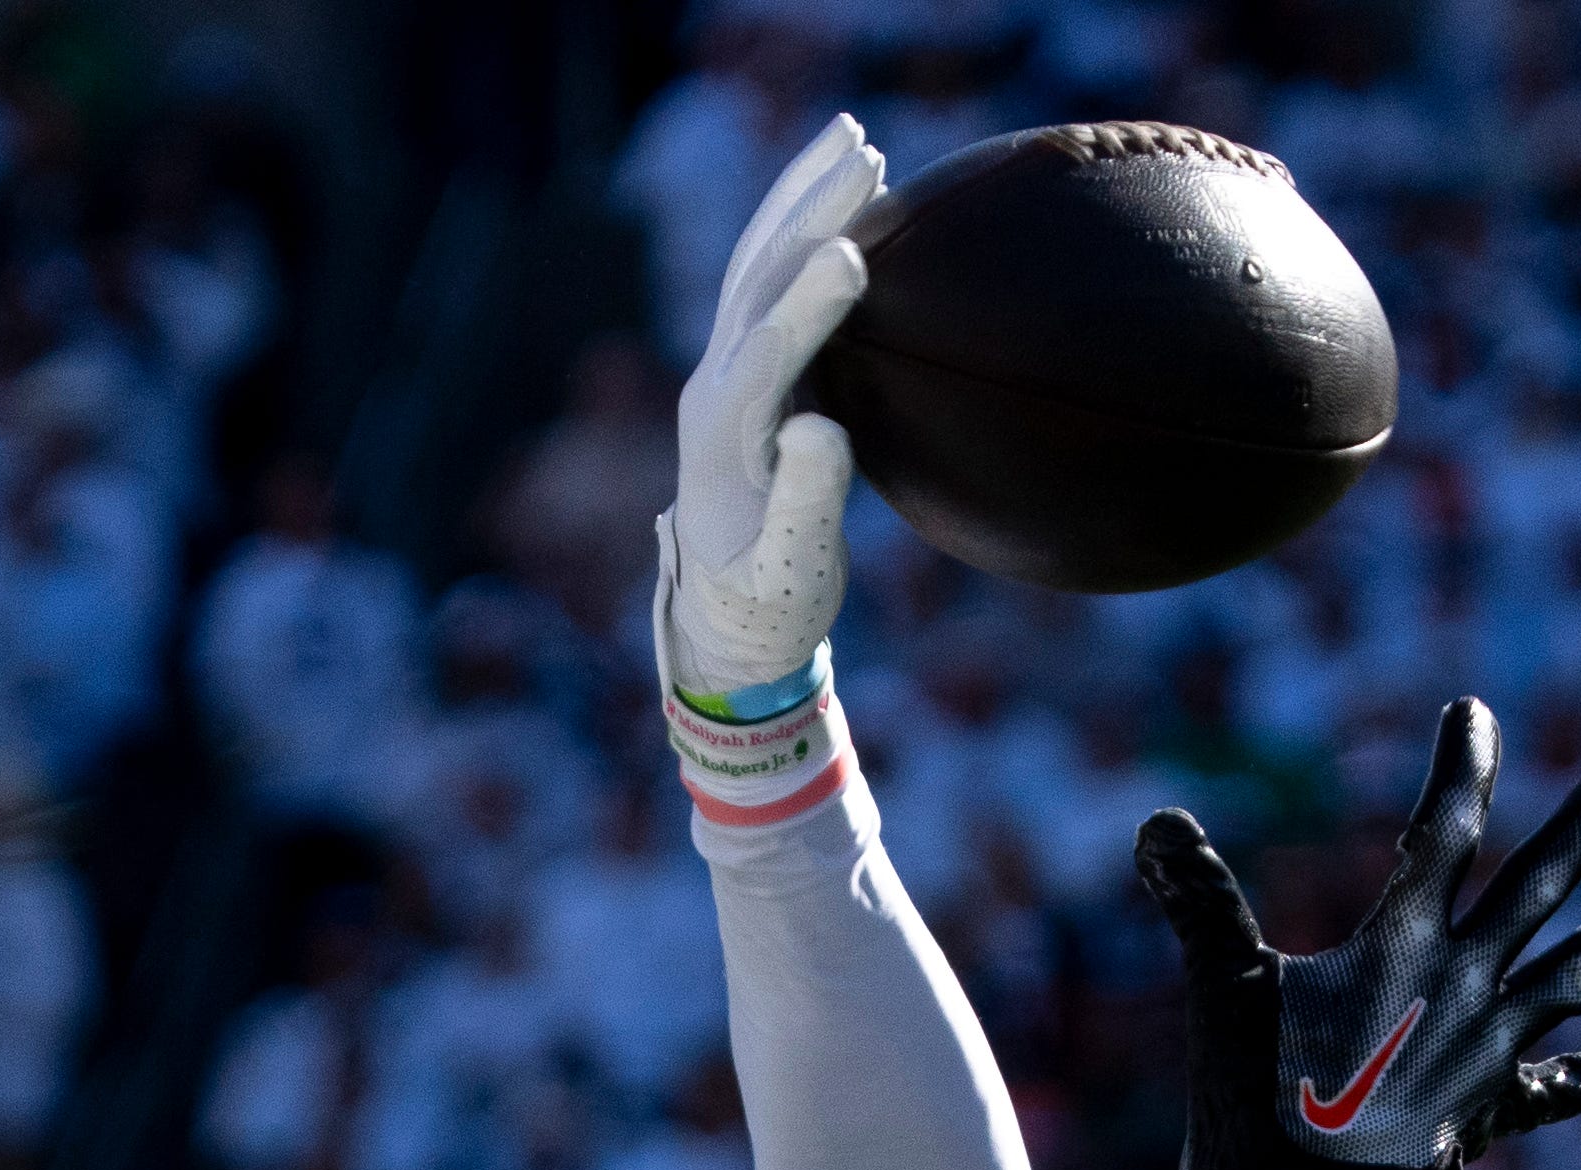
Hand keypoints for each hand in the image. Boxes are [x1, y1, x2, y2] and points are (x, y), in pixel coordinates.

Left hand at [664, 119, 878, 701]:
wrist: (727, 617)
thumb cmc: (771, 602)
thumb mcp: (794, 568)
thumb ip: (808, 501)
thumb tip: (822, 429)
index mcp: (725, 435)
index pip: (767, 354)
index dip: (807, 306)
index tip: (850, 255)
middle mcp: (715, 386)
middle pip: (758, 278)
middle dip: (810, 209)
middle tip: (865, 149)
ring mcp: (727, 371)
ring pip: (759, 263)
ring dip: (804, 197)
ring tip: (857, 140)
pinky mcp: (750, 371)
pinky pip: (772, 282)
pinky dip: (805, 231)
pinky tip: (846, 201)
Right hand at [1134, 699, 1580, 1169]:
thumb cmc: (1247, 1109)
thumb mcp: (1222, 994)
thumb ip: (1200, 905)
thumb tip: (1158, 822)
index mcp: (1402, 950)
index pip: (1444, 834)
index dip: (1462, 767)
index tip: (1475, 711)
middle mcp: (1462, 993)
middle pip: (1539, 890)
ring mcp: (1486, 1054)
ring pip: (1576, 979)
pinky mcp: (1486, 1112)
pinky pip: (1559, 1088)